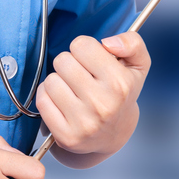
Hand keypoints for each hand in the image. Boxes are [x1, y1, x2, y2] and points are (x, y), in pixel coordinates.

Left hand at [36, 32, 148, 155]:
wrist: (113, 135)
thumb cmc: (121, 95)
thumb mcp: (137, 66)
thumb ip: (132, 43)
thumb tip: (108, 43)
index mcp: (121, 83)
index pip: (81, 45)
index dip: (84, 49)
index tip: (90, 60)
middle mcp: (103, 103)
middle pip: (62, 61)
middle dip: (69, 64)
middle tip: (80, 76)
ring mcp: (84, 121)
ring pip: (50, 80)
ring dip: (58, 81)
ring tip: (72, 90)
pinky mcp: (66, 135)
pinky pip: (42, 100)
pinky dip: (48, 97)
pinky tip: (62, 102)